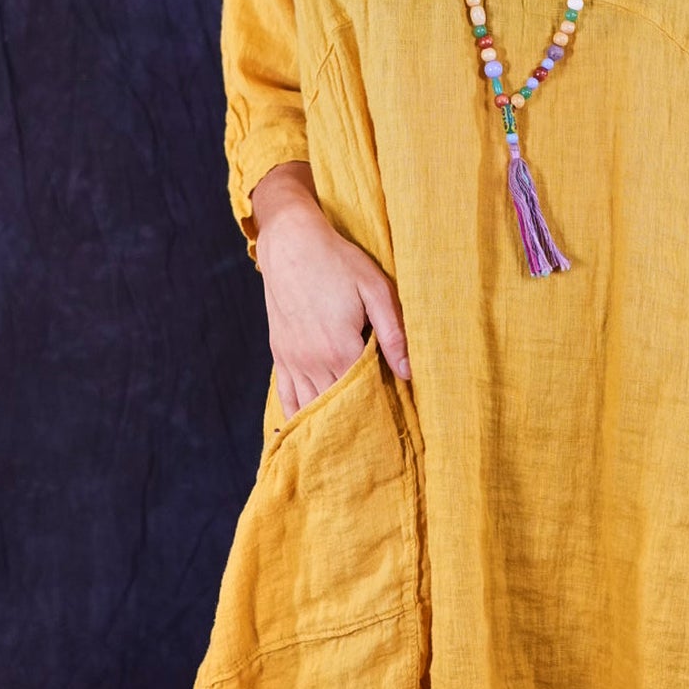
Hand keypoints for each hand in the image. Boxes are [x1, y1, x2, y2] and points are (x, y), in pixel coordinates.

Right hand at [252, 178, 412, 420]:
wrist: (290, 242)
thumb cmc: (337, 261)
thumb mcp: (374, 288)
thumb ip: (393, 332)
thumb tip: (409, 372)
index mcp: (341, 348)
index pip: (365, 394)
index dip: (381, 409)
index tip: (397, 425)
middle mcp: (313, 361)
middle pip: (338, 405)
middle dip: (357, 421)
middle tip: (376, 444)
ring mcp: (293, 360)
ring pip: (311, 406)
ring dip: (328, 424)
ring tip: (347, 446)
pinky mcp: (279, 354)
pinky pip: (286, 396)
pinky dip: (298, 416)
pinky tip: (307, 433)